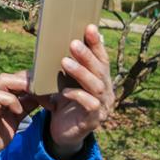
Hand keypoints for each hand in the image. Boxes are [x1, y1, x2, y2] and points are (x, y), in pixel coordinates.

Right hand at [0, 71, 41, 159]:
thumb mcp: (16, 117)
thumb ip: (26, 105)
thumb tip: (41, 96)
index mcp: (2, 93)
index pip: (19, 77)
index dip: (35, 82)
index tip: (49, 92)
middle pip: (13, 75)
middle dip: (31, 81)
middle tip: (46, 92)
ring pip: (4, 80)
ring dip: (22, 86)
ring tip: (34, 97)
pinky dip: (11, 101)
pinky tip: (19, 111)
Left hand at [37, 24, 114, 158]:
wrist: (62, 132)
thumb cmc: (64, 103)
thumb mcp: (64, 82)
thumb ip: (65, 66)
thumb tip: (53, 41)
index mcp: (100, 79)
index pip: (101, 58)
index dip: (96, 43)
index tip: (89, 27)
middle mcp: (106, 91)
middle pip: (100, 70)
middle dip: (87, 55)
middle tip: (73, 43)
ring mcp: (103, 106)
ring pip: (97, 86)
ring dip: (81, 72)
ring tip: (64, 62)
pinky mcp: (94, 120)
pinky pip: (91, 105)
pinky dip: (78, 96)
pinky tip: (65, 91)